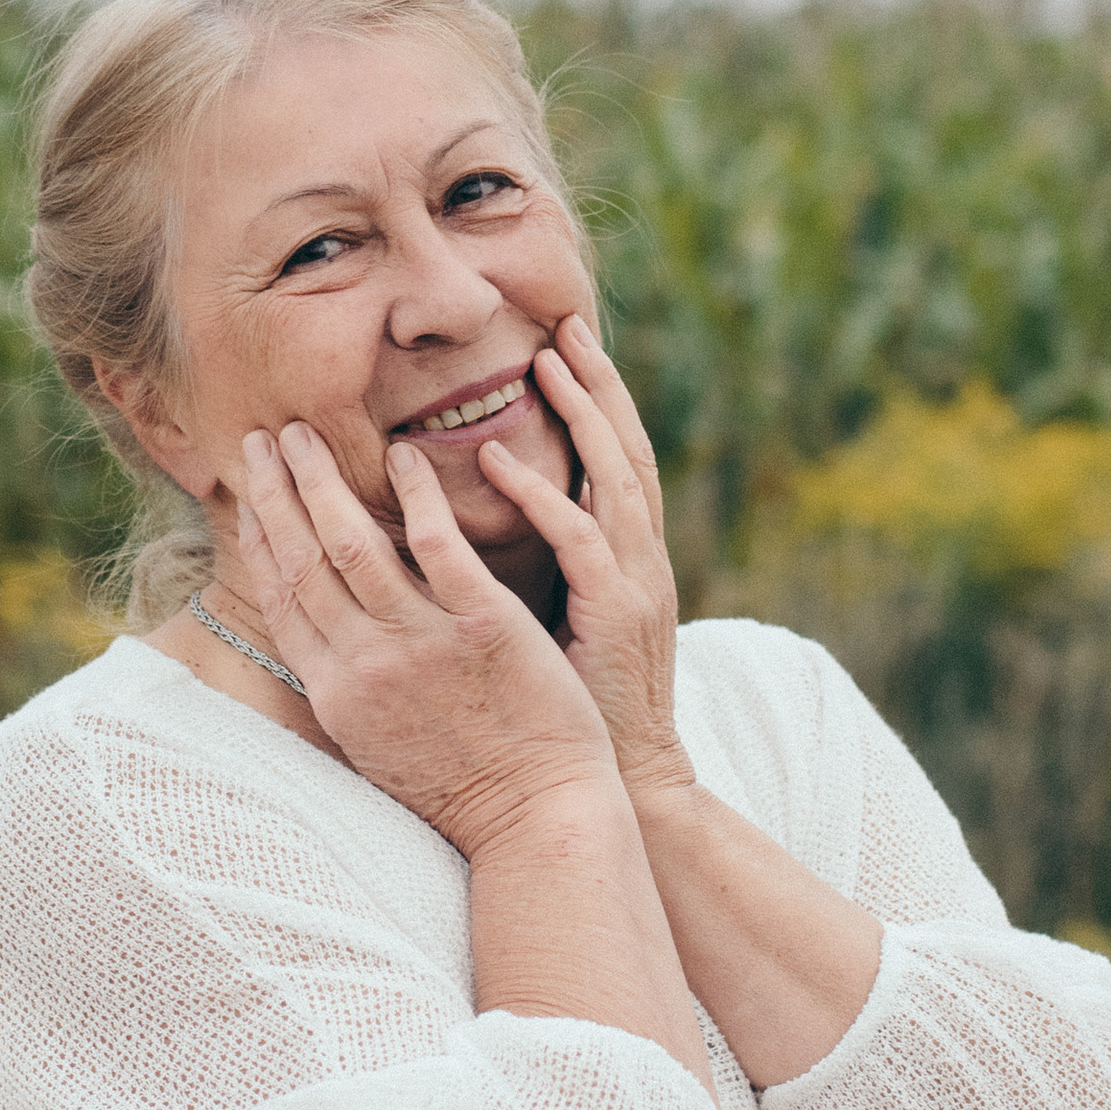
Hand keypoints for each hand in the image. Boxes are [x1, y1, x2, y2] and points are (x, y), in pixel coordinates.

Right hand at [233, 418, 621, 861]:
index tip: (245, 493)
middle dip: (276, 492)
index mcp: (337, 694)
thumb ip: (347, 691)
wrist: (536, 822)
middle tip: (264, 438)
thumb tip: (321, 647)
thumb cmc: (466, 790)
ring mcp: (421, 644)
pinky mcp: (483, 627)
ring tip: (308, 433)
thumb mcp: (379, 748)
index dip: (259, 538)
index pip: (282, 598)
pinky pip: (438, 545)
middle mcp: (365, 665)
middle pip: (302, 560)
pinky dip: (416, 495)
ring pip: (351, 543)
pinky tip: (403, 455)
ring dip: (322, 480)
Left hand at [475, 313, 696, 809]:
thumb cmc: (573, 713)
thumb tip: (469, 537)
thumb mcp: (556, 629)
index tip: (564, 345)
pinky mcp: (616, 615)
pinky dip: (542, 494)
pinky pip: (580, 540)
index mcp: (628, 562)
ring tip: (548, 361)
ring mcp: (635, 585)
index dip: (594, 402)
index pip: (613, 462)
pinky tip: (500, 458)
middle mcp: (641, 561)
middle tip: (569, 322)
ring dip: (582, 416)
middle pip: (626, 450)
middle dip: (601, 384)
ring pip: (615, 478)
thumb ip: (531, 574)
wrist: (624, 787)